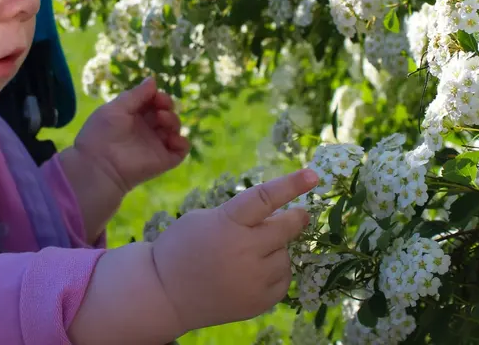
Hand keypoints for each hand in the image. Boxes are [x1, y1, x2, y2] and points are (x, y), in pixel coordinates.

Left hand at [72, 77, 189, 197]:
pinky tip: (172, 137)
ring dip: (173, 119)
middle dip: (167, 105)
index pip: (152, 102)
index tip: (155, 95)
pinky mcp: (164, 160)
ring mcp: (156, 145)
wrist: (99, 165)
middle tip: (161, 106)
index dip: (157, 96)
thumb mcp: (116, 108)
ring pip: (174, 128)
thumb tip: (152, 80)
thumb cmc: (102, 134)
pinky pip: (181, 149)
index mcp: (133, 117)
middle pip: (165, 112)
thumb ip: (136, 94)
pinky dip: (182, 142)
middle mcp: (146, 130)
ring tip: (162, 120)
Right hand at [149, 168, 318, 332]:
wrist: (165, 294)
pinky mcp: (259, 302)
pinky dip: (275, 272)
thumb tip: (281, 216)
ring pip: (285, 255)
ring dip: (276, 249)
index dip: (291, 185)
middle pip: (286, 228)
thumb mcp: (207, 219)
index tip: (313, 175)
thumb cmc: (183, 247)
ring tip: (250, 253)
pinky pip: (283, 279)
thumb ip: (242, 215)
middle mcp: (244, 252)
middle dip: (295, 218)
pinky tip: (253, 272)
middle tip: (299, 214)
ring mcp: (253, 280)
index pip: (264, 198)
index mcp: (227, 224)